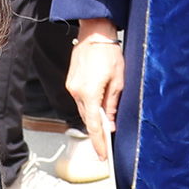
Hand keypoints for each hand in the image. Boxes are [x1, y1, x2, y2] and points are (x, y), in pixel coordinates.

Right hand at [67, 20, 124, 161]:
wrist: (95, 33)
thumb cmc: (109, 53)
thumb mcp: (118, 80)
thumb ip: (112, 105)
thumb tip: (109, 124)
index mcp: (90, 93)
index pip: (93, 125)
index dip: (98, 142)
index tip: (102, 155)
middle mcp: (76, 92)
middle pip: (86, 119)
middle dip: (96, 131)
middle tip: (106, 144)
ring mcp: (71, 86)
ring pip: (82, 109)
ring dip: (93, 117)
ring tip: (105, 123)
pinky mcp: (71, 81)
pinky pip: (80, 99)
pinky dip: (88, 105)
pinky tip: (98, 106)